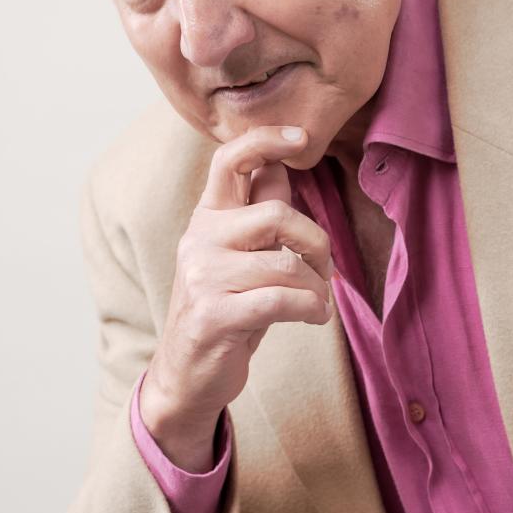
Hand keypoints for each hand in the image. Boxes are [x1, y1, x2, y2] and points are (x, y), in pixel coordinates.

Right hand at [139, 125, 332, 470]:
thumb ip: (258, 215)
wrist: (187, 374)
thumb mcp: (240, 256)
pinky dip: (311, 309)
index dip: (265, 140)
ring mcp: (203, 277)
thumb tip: (281, 165)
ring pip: (284, 263)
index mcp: (206, 218)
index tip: (301, 137)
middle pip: (275, 213)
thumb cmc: (226, 308)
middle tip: (325, 270)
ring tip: (318, 302)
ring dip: (316, 286)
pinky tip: (315, 317)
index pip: (229, 160)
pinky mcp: (214, 314)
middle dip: (315, 242)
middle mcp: (199, 239)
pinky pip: (282, 300)